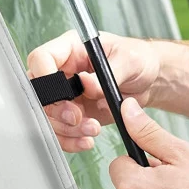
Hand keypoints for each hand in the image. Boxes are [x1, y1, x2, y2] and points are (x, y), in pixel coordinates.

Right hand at [27, 31, 160, 152]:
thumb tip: (87, 83)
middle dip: (57, 110)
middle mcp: (64, 71)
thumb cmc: (138, 59)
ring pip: (49, 116)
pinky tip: (87, 140)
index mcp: (71, 49)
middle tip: (77, 118)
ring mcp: (67, 94)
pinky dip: (71, 140)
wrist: (149, 82)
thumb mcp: (130, 59)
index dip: (45, 76)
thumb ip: (108, 72)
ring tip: (93, 129)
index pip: (41, 58)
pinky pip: (61, 131)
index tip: (62, 93)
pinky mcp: (75, 114)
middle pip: (40, 92)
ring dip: (67, 129)